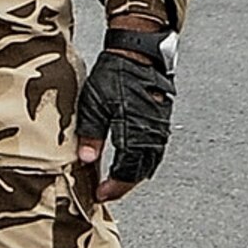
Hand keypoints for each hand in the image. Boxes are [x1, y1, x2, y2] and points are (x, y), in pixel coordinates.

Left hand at [75, 36, 174, 201]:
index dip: (114, 188)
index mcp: (136, 133)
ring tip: (117, 180)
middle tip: (107, 191)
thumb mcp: (94, 103)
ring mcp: (160, 128)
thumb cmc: (115, 74)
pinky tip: (132, 161)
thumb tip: (86, 160)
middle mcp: (153, 135)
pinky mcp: (161, 121)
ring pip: (150, 162)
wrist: (139, 52)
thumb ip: (91, 134)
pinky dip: (142, 161)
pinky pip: (154, 150)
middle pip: (141, 172)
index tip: (100, 195)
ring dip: (134, 174)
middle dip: (124, 185)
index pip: (127, 172)